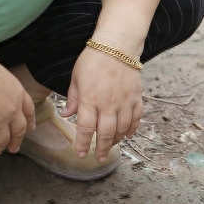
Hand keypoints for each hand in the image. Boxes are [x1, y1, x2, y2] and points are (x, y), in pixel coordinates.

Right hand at [0, 53, 35, 156]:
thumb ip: (3, 86)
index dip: (30, 121)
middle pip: (19, 130)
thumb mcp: (0, 74)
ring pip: (2, 140)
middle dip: (16, 140)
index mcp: (18, 94)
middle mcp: (12, 110)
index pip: (29, 110)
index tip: (30, 128)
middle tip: (14, 148)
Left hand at [62, 47, 143, 161]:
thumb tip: (67, 115)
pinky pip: (136, 118)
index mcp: (90, 99)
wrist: (117, 45)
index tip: (81, 153)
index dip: (83, 143)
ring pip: (122, 128)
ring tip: (111, 146)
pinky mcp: (136, 97)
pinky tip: (127, 134)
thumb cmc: (93, 59)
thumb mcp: (76, 78)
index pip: (86, 128)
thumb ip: (73, 98)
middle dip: (102, 148)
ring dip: (116, 140)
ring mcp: (124, 101)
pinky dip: (132, 128)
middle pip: (106, 133)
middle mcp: (108, 104)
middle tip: (99, 157)